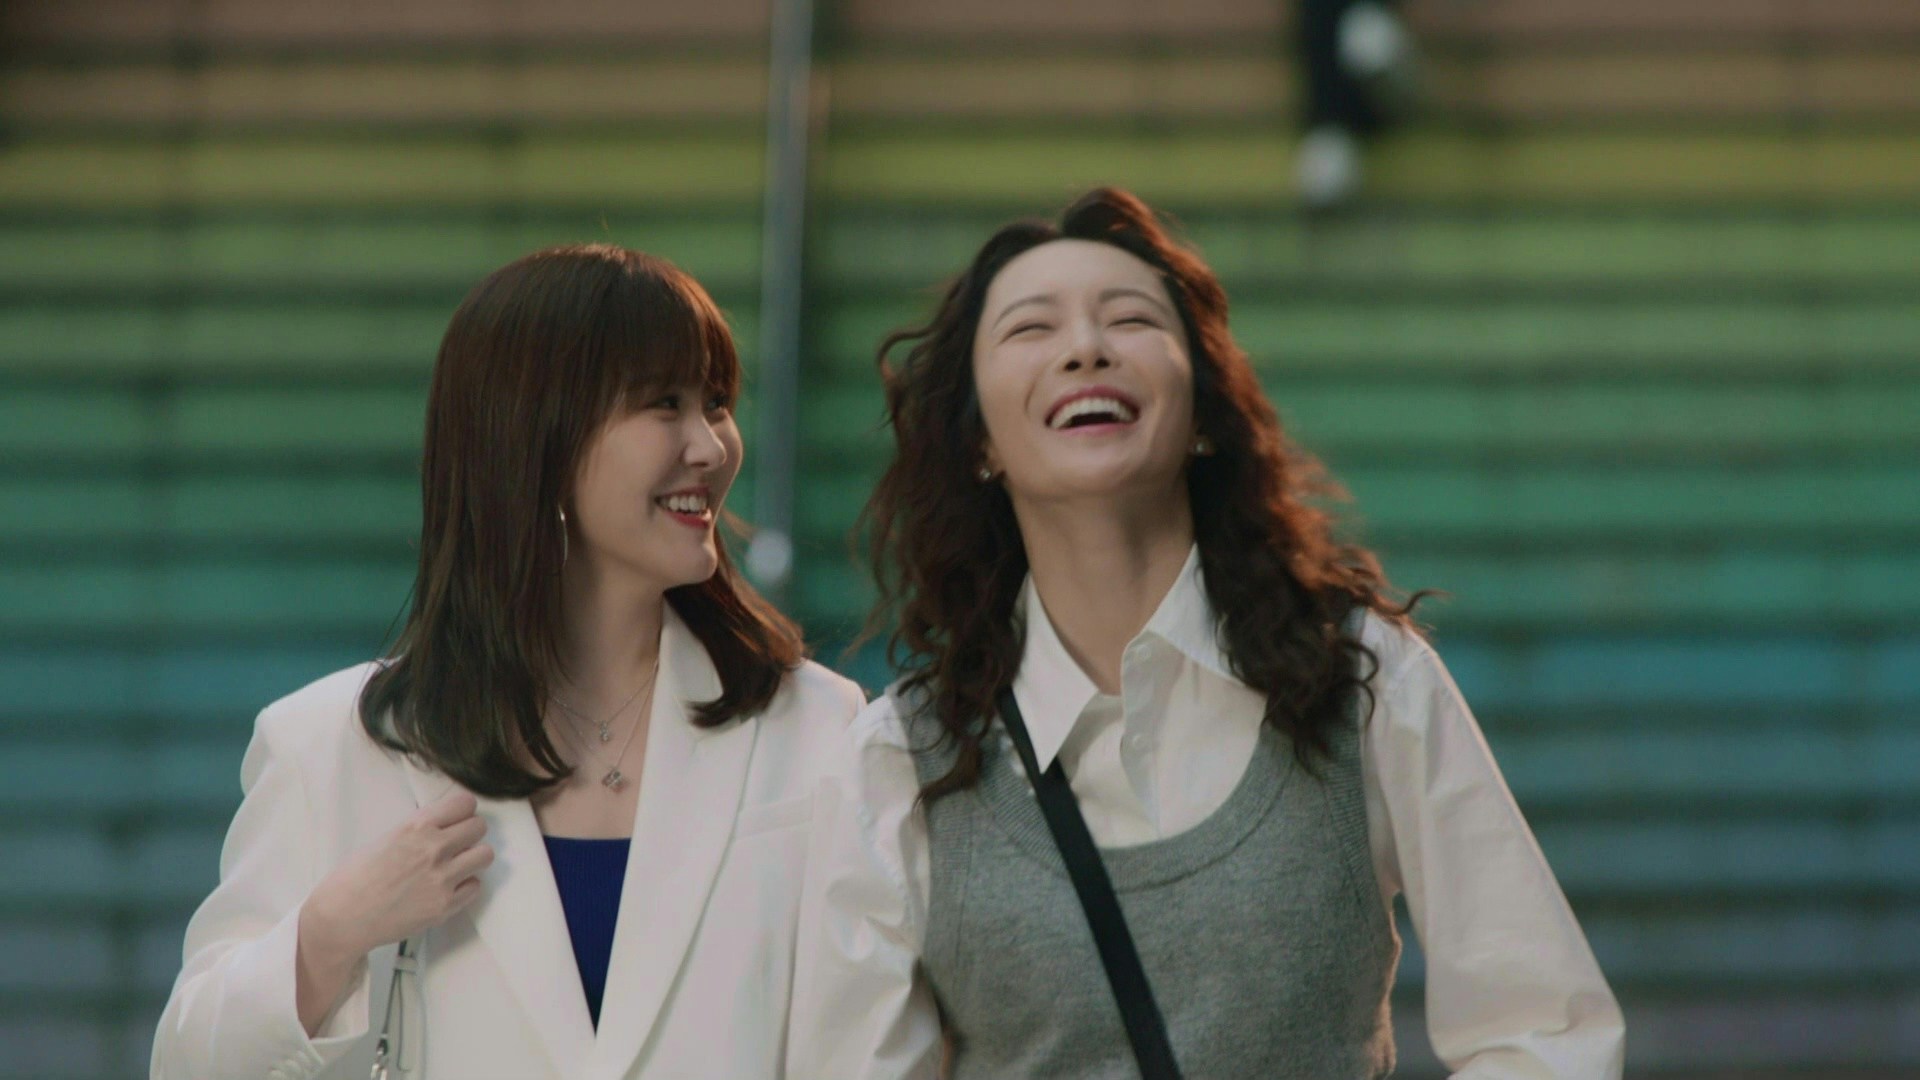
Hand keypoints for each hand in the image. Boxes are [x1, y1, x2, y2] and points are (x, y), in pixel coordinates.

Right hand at [295, 790, 491, 1032]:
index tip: (456, 819)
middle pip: (480, 827)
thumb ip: (419, 830)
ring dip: (472, 858)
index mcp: (416, 827)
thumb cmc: (354, 877)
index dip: (462, 811)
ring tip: (455, 865)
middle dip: (470, 833)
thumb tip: (446, 823)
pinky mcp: (445, 906)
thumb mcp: (386, 839)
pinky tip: (446, 889)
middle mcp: (434, 849)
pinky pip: (475, 887)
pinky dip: (465, 887)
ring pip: (485, 855)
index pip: (465, 803)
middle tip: (456, 844)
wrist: (341, 918)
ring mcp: (442, 879)